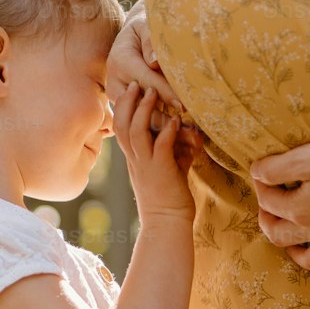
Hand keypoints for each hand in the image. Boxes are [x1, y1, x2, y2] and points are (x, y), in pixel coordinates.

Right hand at [106, 0, 204, 168]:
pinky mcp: (125, 107)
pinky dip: (163, 131)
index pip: (147, 81)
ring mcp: (119, 98)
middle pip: (142, 106)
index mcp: (120, 61)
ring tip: (191, 139)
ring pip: (142, 120)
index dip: (167, 93)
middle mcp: (115, 82)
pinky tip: (184, 136)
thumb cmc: (144, 28)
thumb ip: (151, 41)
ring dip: (166, 131)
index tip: (185, 106)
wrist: (132, 35)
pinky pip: (144, 122)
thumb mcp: (146, 25)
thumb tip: (155, 62)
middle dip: (167, 121)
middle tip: (191, 133)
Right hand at [112, 81, 194, 220]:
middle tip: (136, 84)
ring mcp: (146, 164)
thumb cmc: (169, 198)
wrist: (168, 224)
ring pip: (136, 130)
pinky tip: (175, 120)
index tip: (128, 91)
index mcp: (134, 159)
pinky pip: (160, 145)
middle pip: (122, 124)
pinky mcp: (162, 170)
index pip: (119, 128)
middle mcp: (135, 160)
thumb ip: (176, 149)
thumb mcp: (170, 168)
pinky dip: (167, 130)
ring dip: (144, 110)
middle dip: (128, 101)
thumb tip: (190, 135)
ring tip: (152, 93)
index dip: (121, 108)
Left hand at [250, 129, 309, 272]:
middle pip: (279, 236)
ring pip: (308, 258)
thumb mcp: (307, 156)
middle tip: (268, 206)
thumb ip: (275, 168)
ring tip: (289, 235)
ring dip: (292, 248)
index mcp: (301, 211)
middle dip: (267, 220)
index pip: (267, 202)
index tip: (263, 173)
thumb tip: (256, 173)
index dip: (260, 184)